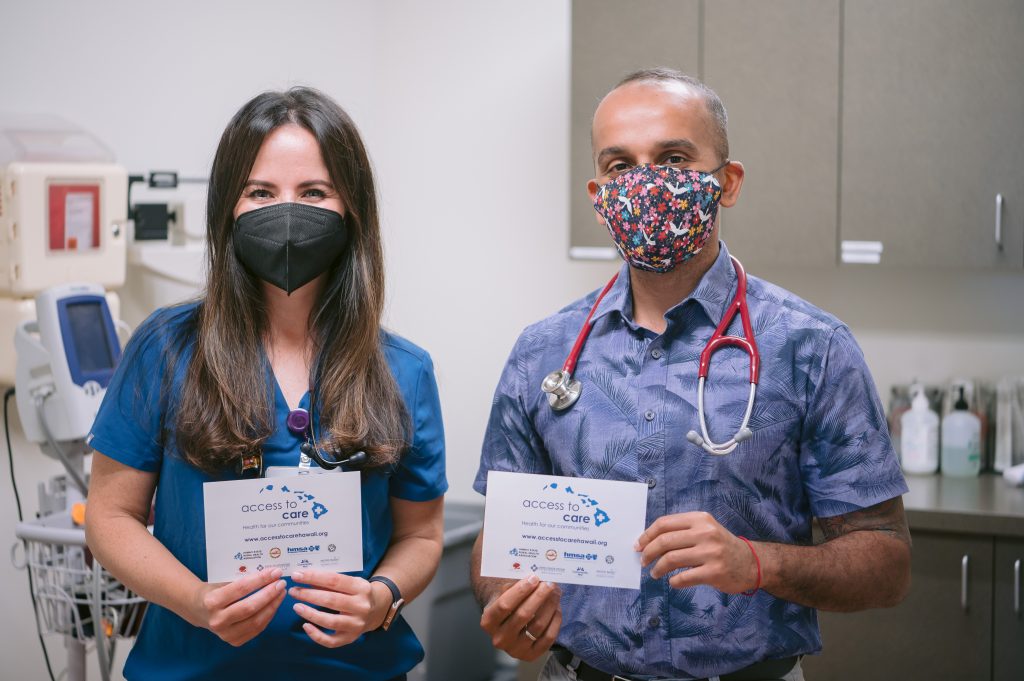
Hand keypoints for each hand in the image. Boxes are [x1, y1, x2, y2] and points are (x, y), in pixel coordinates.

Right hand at [189, 567, 286, 646]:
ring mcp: (225, 634)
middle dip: (270, 594)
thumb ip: (241, 578)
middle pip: (250, 607)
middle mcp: (217, 620)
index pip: (241, 589)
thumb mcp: (221, 580)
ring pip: (256, 621)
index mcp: (212, 601)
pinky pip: (257, 629)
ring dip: (273, 606)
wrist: (198, 610)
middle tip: (281, 583)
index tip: (276, 572)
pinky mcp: (234, 641)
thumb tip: (269, 572)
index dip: (261, 580)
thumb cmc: (213, 590)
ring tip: (281, 593)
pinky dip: (268, 616)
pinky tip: (274, 605)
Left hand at [289, 570, 387, 647]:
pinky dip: (316, 635)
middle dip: (308, 595)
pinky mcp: (351, 638)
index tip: (297, 575)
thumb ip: (330, 582)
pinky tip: (305, 626)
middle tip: (293, 591)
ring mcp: (356, 624)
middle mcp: (361, 606)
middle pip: (330, 600)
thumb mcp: (351, 582)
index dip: (314, 577)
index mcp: (361, 588)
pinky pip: (331, 641)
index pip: (334, 580)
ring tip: (296, 606)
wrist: (378, 609)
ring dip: (310, 614)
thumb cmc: (358, 593)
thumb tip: (304, 578)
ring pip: (330, 621)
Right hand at [480, 574, 560, 660]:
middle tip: (549, 584)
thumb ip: (514, 585)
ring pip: (538, 625)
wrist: (506, 624)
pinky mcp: (531, 656)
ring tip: (555, 593)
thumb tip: (535, 577)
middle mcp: (499, 639)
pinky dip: (555, 621)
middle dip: (539, 596)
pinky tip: (557, 608)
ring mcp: (515, 650)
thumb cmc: (506, 602)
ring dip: (550, 606)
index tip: (534, 578)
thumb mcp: (503, 593)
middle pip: (523, 615)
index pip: (504, 605)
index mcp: (488, 621)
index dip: (520, 591)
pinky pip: (548, 637)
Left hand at [636, 512, 757, 593]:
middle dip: (648, 553)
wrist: (752, 563)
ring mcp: (710, 552)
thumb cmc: (721, 546)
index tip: (638, 545)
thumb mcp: (705, 529)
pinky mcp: (714, 572)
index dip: (647, 535)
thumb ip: (682, 531)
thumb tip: (649, 541)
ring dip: (657, 568)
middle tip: (643, 562)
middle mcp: (705, 533)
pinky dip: (673, 582)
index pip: (664, 523)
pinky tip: (673, 582)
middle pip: (665, 541)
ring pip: (671, 559)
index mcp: (699, 519)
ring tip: (655, 573)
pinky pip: (683, 578)